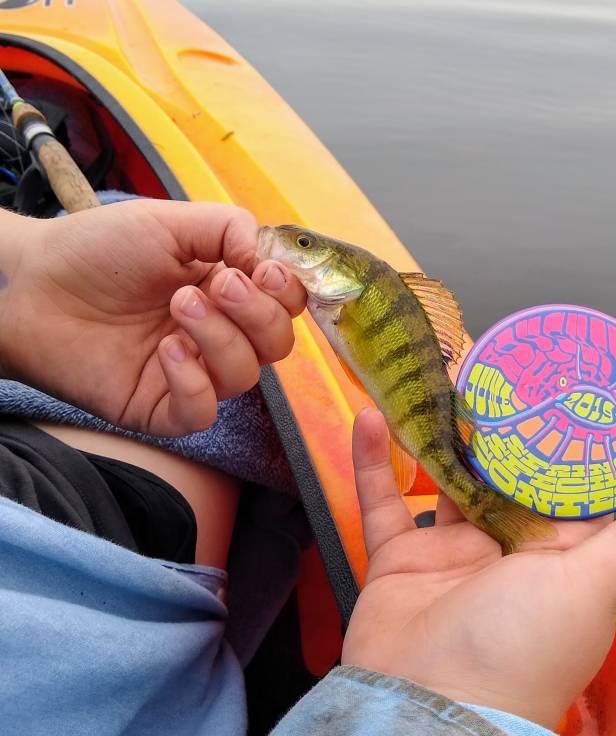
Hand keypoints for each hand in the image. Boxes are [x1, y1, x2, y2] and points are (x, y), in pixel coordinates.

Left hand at [0, 200, 304, 435]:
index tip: (262, 271)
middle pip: (276, 344)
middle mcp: (218, 333)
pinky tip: (166, 351)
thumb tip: (268, 258)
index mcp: (228, 291)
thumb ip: (229, 228)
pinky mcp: (159, 406)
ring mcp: (192, 372)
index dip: (287, 292)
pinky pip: (203, 411)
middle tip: (215, 285)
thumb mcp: (169, 221)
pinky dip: (195, 383)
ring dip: (220, 338)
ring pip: (244, 376)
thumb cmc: (98, 249)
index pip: (286, 305)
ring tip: (178, 306)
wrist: (32, 282)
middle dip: (256, 313)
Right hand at [342, 409, 615, 728]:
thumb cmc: (522, 646)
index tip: (556, 401)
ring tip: (434, 385)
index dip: (559, 451)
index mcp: (552, 563)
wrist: (430, 699)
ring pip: (442, 483)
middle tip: (488, 379)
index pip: (561, 498)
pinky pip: (383, 502)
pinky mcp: (398, 559)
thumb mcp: (586, 591)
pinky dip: (373, 462)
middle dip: (493, 433)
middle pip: (498, 481)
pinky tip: (372, 420)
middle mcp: (502, 555)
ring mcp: (448, 555)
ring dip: (436, 437)